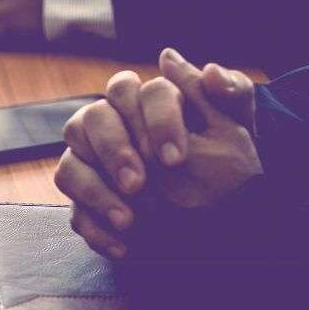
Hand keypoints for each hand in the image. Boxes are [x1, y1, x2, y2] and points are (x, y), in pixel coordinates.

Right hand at [54, 48, 260, 258]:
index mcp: (140, 103)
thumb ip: (228, 91)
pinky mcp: (88, 204)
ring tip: (129, 221)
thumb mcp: (239, 128)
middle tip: (140, 183)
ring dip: (95, 193)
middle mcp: (108, 129)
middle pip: (88, 121)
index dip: (151, 121)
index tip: (176, 158)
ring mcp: (91, 167)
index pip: (128, 90)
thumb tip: (186, 63)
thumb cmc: (231, 163)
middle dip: (113, 152)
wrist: (226, 213)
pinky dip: (96, 230)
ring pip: (69, 168)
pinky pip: (75, 213)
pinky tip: (124, 246)